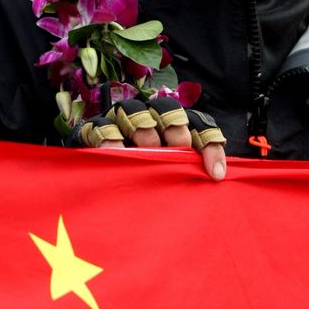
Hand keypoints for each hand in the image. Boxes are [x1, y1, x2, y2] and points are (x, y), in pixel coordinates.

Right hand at [71, 98, 226, 180]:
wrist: (95, 198)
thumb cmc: (144, 188)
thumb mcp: (171, 182)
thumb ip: (189, 173)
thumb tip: (216, 176)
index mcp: (171, 129)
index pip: (197, 124)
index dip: (209, 144)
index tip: (215, 175)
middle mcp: (147, 121)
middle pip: (166, 109)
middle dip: (176, 131)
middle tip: (178, 154)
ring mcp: (120, 123)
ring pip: (133, 109)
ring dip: (143, 129)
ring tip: (145, 153)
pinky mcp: (93, 132)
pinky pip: (101, 127)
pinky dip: (110, 140)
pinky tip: (116, 155)